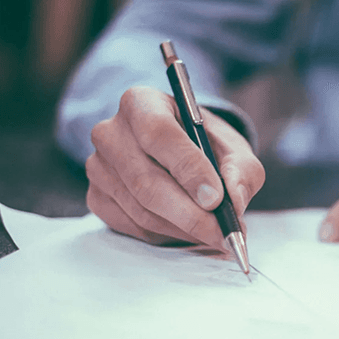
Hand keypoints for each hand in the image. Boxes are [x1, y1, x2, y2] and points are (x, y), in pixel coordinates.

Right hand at [85, 86, 264, 248]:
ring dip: (183, 229)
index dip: (189, 169)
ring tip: (214, 234)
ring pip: (141, 210)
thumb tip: (234, 201)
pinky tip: (188, 231)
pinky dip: (166, 235)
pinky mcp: (97, 197)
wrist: (178, 152)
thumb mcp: (233, 148)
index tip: (216, 199)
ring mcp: (98, 167)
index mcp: (141, 103)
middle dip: (190, 214)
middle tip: (222, 233)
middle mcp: (110, 132)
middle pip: (146, 181)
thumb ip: (241, 170)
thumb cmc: (205, 145)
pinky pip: (133, 226)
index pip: (159, 134)